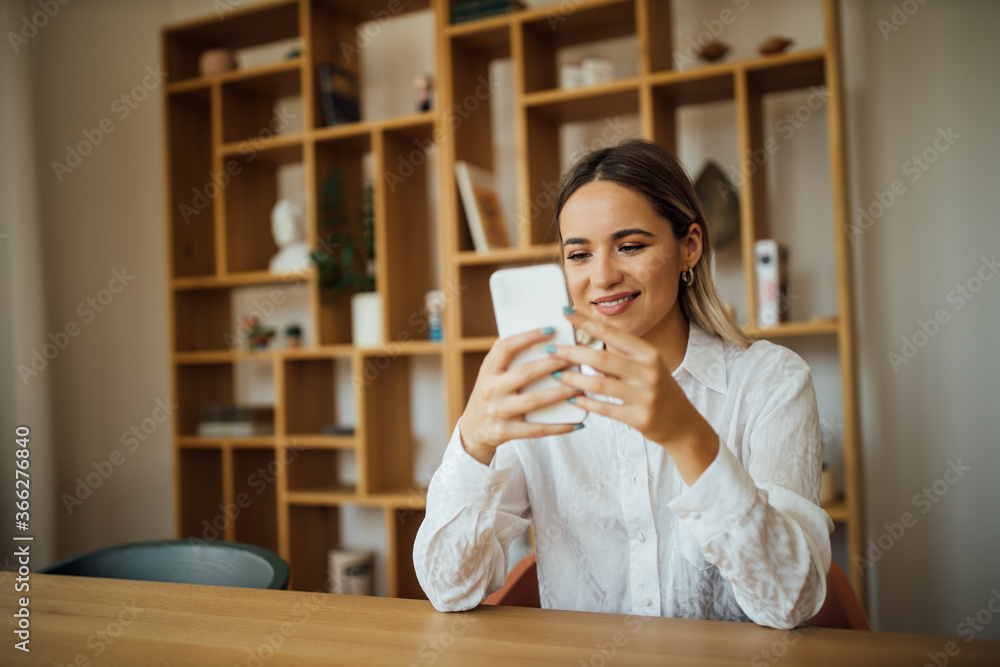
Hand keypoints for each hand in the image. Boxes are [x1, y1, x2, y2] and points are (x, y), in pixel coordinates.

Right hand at [459, 328, 583, 464]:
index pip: (506, 347)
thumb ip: (508, 358)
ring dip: (561, 393)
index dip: (528, 337)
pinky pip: (538, 429)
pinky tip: (577, 423)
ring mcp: (498, 412)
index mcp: (487, 370)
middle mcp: (490, 389)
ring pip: (535, 400)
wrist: (473, 431)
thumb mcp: (491, 374)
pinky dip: (560, 427)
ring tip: (580, 388)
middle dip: (554, 364)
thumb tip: (542, 339)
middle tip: (575, 359)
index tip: (551, 330)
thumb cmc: (491, 395)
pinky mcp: (506, 432)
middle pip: (526, 372)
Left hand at [548, 310, 718, 484]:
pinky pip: (605, 408)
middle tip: (552, 350)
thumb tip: (584, 344)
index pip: (612, 334)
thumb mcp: (648, 367)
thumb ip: (622, 356)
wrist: (683, 424)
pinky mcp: (640, 418)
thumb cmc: (659, 390)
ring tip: (557, 375)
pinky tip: (573, 398)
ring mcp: (645, 396)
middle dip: (573, 354)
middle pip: (601, 359)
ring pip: (600, 384)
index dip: (586, 322)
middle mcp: (649, 372)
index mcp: (649, 354)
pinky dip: (586, 403)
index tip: (565, 312)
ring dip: (574, 380)